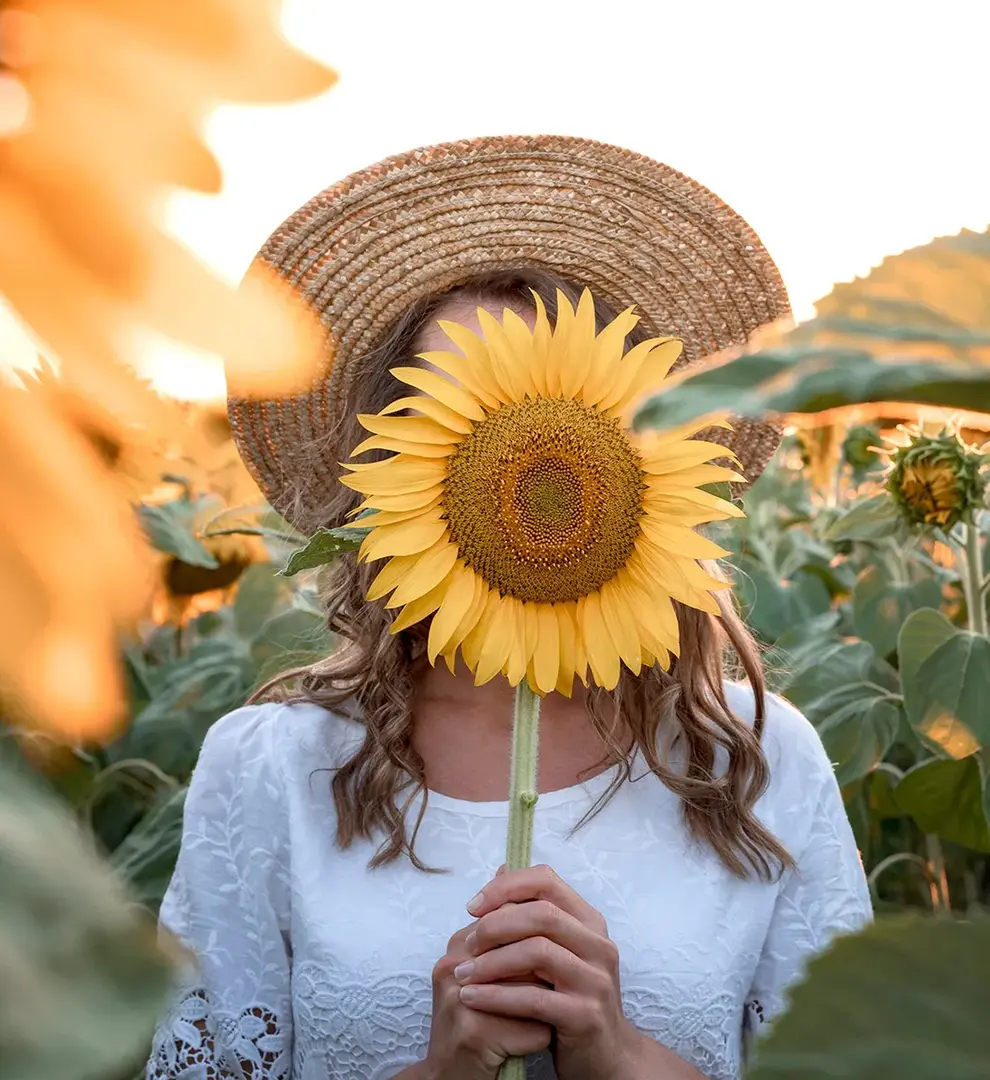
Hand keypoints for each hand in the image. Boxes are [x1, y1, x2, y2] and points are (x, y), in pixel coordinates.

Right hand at [421, 918, 551, 1079]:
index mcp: (458, 946)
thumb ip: (508, 946)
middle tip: (551, 994)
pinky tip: (529, 1044)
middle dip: (546, 977)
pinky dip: (541, 1038)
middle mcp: (454, 966)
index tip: (546, 967)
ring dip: (547, 1008)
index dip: (539, 945)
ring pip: (534, 991)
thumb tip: (554, 920)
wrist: (447, 1078)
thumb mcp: (486, 978)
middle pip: (527, 954)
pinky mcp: (474, 1035)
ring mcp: (461, 1000)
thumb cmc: (478, 1025)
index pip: (512, 920)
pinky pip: (534, 1028)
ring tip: (539, 1018)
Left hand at [456, 864, 641, 1079]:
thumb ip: (532, 915)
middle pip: (542, 913)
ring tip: (462, 973)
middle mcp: (598, 945)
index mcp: (589, 922)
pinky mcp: (586, 1016)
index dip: (506, 887)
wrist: (606, 1058)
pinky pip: (534, 998)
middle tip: (466, 943)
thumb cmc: (570, 998)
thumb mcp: (556, 952)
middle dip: (495, 924)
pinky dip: (497, 996)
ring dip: (491, 961)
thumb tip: (501, 869)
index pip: (546, 881)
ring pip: (538, 951)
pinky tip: (472, 999)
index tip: (473, 906)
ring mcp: (596, 980)